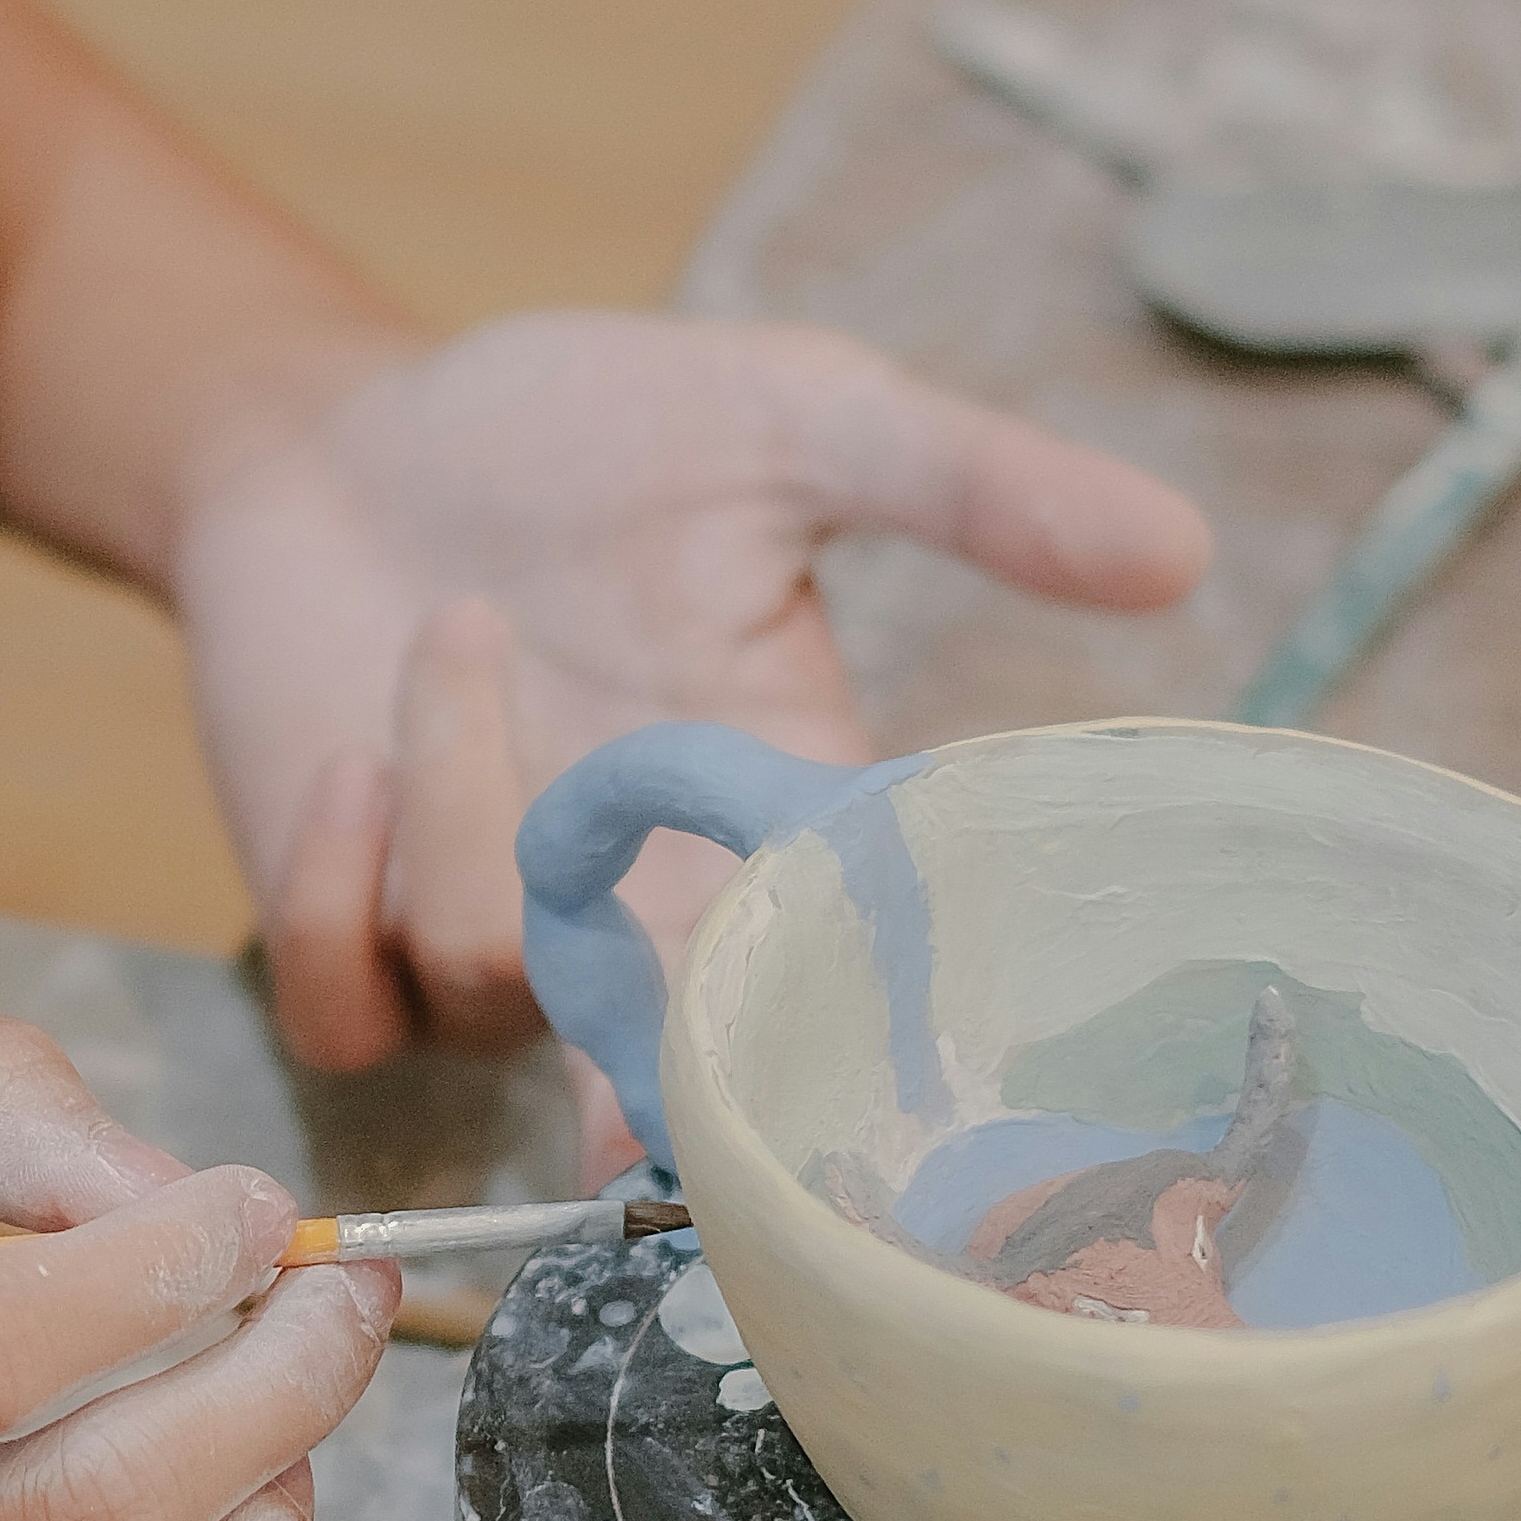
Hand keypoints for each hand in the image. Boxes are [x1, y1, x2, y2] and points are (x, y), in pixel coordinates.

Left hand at [168, 312, 1207, 1069]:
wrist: (339, 428)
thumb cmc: (574, 426)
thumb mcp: (794, 418)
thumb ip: (971, 484)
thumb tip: (1182, 547)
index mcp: (785, 819)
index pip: (854, 989)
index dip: (854, 1058)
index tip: (860, 1066)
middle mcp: (652, 914)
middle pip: (682, 1095)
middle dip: (666, 1101)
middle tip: (648, 1064)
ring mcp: (492, 943)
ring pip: (495, 988)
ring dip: (464, 797)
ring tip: (458, 624)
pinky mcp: (344, 933)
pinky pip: (346, 1007)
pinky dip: (338, 890)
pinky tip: (348, 753)